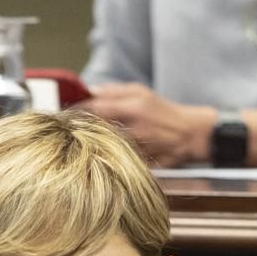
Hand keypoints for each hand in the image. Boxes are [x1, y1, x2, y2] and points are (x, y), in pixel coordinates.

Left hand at [79, 83, 216, 166]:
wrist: (190, 135)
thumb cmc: (164, 112)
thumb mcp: (141, 92)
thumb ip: (114, 91)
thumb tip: (89, 91)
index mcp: (132, 107)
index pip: (94, 108)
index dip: (76, 110)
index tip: (66, 112)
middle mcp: (132, 129)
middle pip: (95, 131)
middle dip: (81, 129)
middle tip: (71, 128)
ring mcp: (135, 149)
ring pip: (103, 147)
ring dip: (92, 144)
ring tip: (85, 141)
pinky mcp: (138, 164)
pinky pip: (116, 161)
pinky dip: (106, 156)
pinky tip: (103, 153)